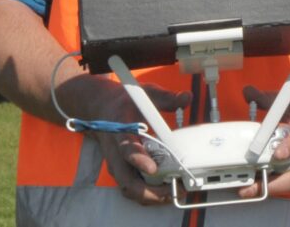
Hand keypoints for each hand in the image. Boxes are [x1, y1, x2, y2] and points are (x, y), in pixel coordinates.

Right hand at [84, 80, 191, 204]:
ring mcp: (118, 165)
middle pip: (127, 180)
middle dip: (149, 190)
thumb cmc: (127, 104)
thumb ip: (167, 97)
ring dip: (151, 196)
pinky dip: (149, 194)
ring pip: (129, 188)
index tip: (153, 168)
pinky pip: (133, 188)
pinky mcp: (123, 170)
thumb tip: (186, 97)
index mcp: (121, 132)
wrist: (103, 110)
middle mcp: (116, 154)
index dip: (138, 160)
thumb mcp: (146, 94)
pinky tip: (167, 192)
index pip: (126, 149)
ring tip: (174, 194)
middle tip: (173, 189)